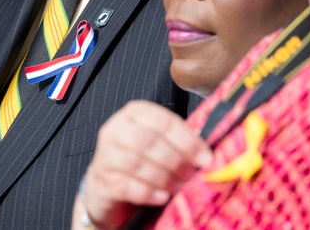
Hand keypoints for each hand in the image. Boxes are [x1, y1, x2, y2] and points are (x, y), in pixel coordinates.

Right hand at [77, 100, 211, 229]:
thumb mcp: (159, 143)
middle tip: (192, 175)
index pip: (163, 121)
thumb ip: (179, 142)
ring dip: (163, 177)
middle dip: (175, 160)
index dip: (186, 140)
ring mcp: (106, 153)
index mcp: (135, 113)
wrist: (108, 183)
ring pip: (136, 163)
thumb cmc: (142, 159)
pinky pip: (127, 186)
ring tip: (180, 187)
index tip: (205, 158)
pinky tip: (162, 197)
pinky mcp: (102, 179)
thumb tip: (207, 155)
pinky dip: (148, 192)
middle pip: (148, 141)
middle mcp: (116, 128)